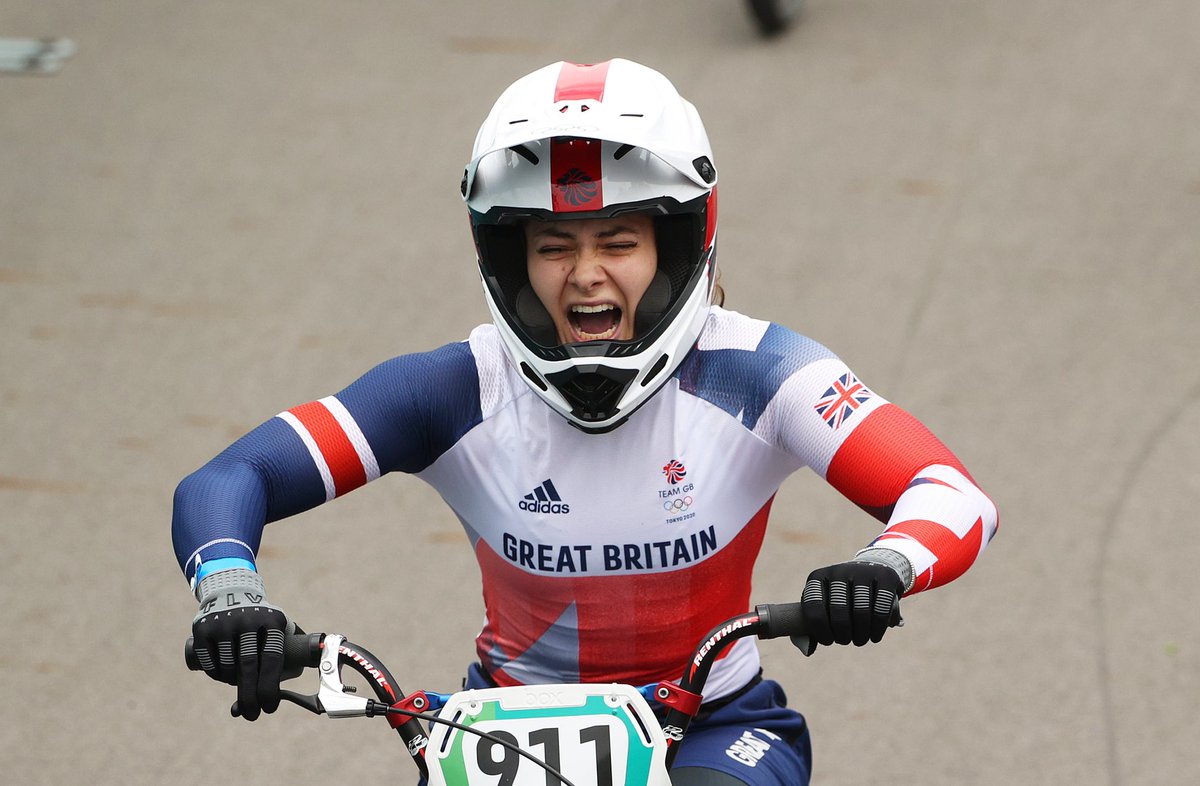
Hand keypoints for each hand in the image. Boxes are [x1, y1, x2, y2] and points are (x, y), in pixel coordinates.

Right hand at [191, 568, 291, 720]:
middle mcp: (248, 619)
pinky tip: (223, 672)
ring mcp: (224, 622)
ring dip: (232, 682)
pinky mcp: (202, 627)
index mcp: (273, 620)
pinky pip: (209, 663)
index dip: (270, 687)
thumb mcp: (280, 631)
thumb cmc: (262, 624)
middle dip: (250, 696)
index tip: (269, 708)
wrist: (232, 592)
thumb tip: (271, 700)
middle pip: (248, 667)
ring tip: (238, 680)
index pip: (272, 658)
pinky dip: (216, 674)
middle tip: (253, 715)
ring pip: (227, 667)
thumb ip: (285, 662)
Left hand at [801, 559, 904, 647]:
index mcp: (818, 577)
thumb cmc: (841, 597)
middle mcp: (839, 571)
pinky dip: (878, 628)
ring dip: (861, 634)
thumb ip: (810, 628)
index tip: (828, 640)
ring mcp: (863, 572)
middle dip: (842, 634)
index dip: (819, 628)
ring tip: (859, 640)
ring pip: (861, 611)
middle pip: (839, 610)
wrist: (871, 570)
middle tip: (845, 641)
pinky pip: (882, 607)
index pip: (813, 604)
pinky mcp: (886, 576)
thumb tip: (808, 650)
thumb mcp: (823, 606)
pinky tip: (874, 637)